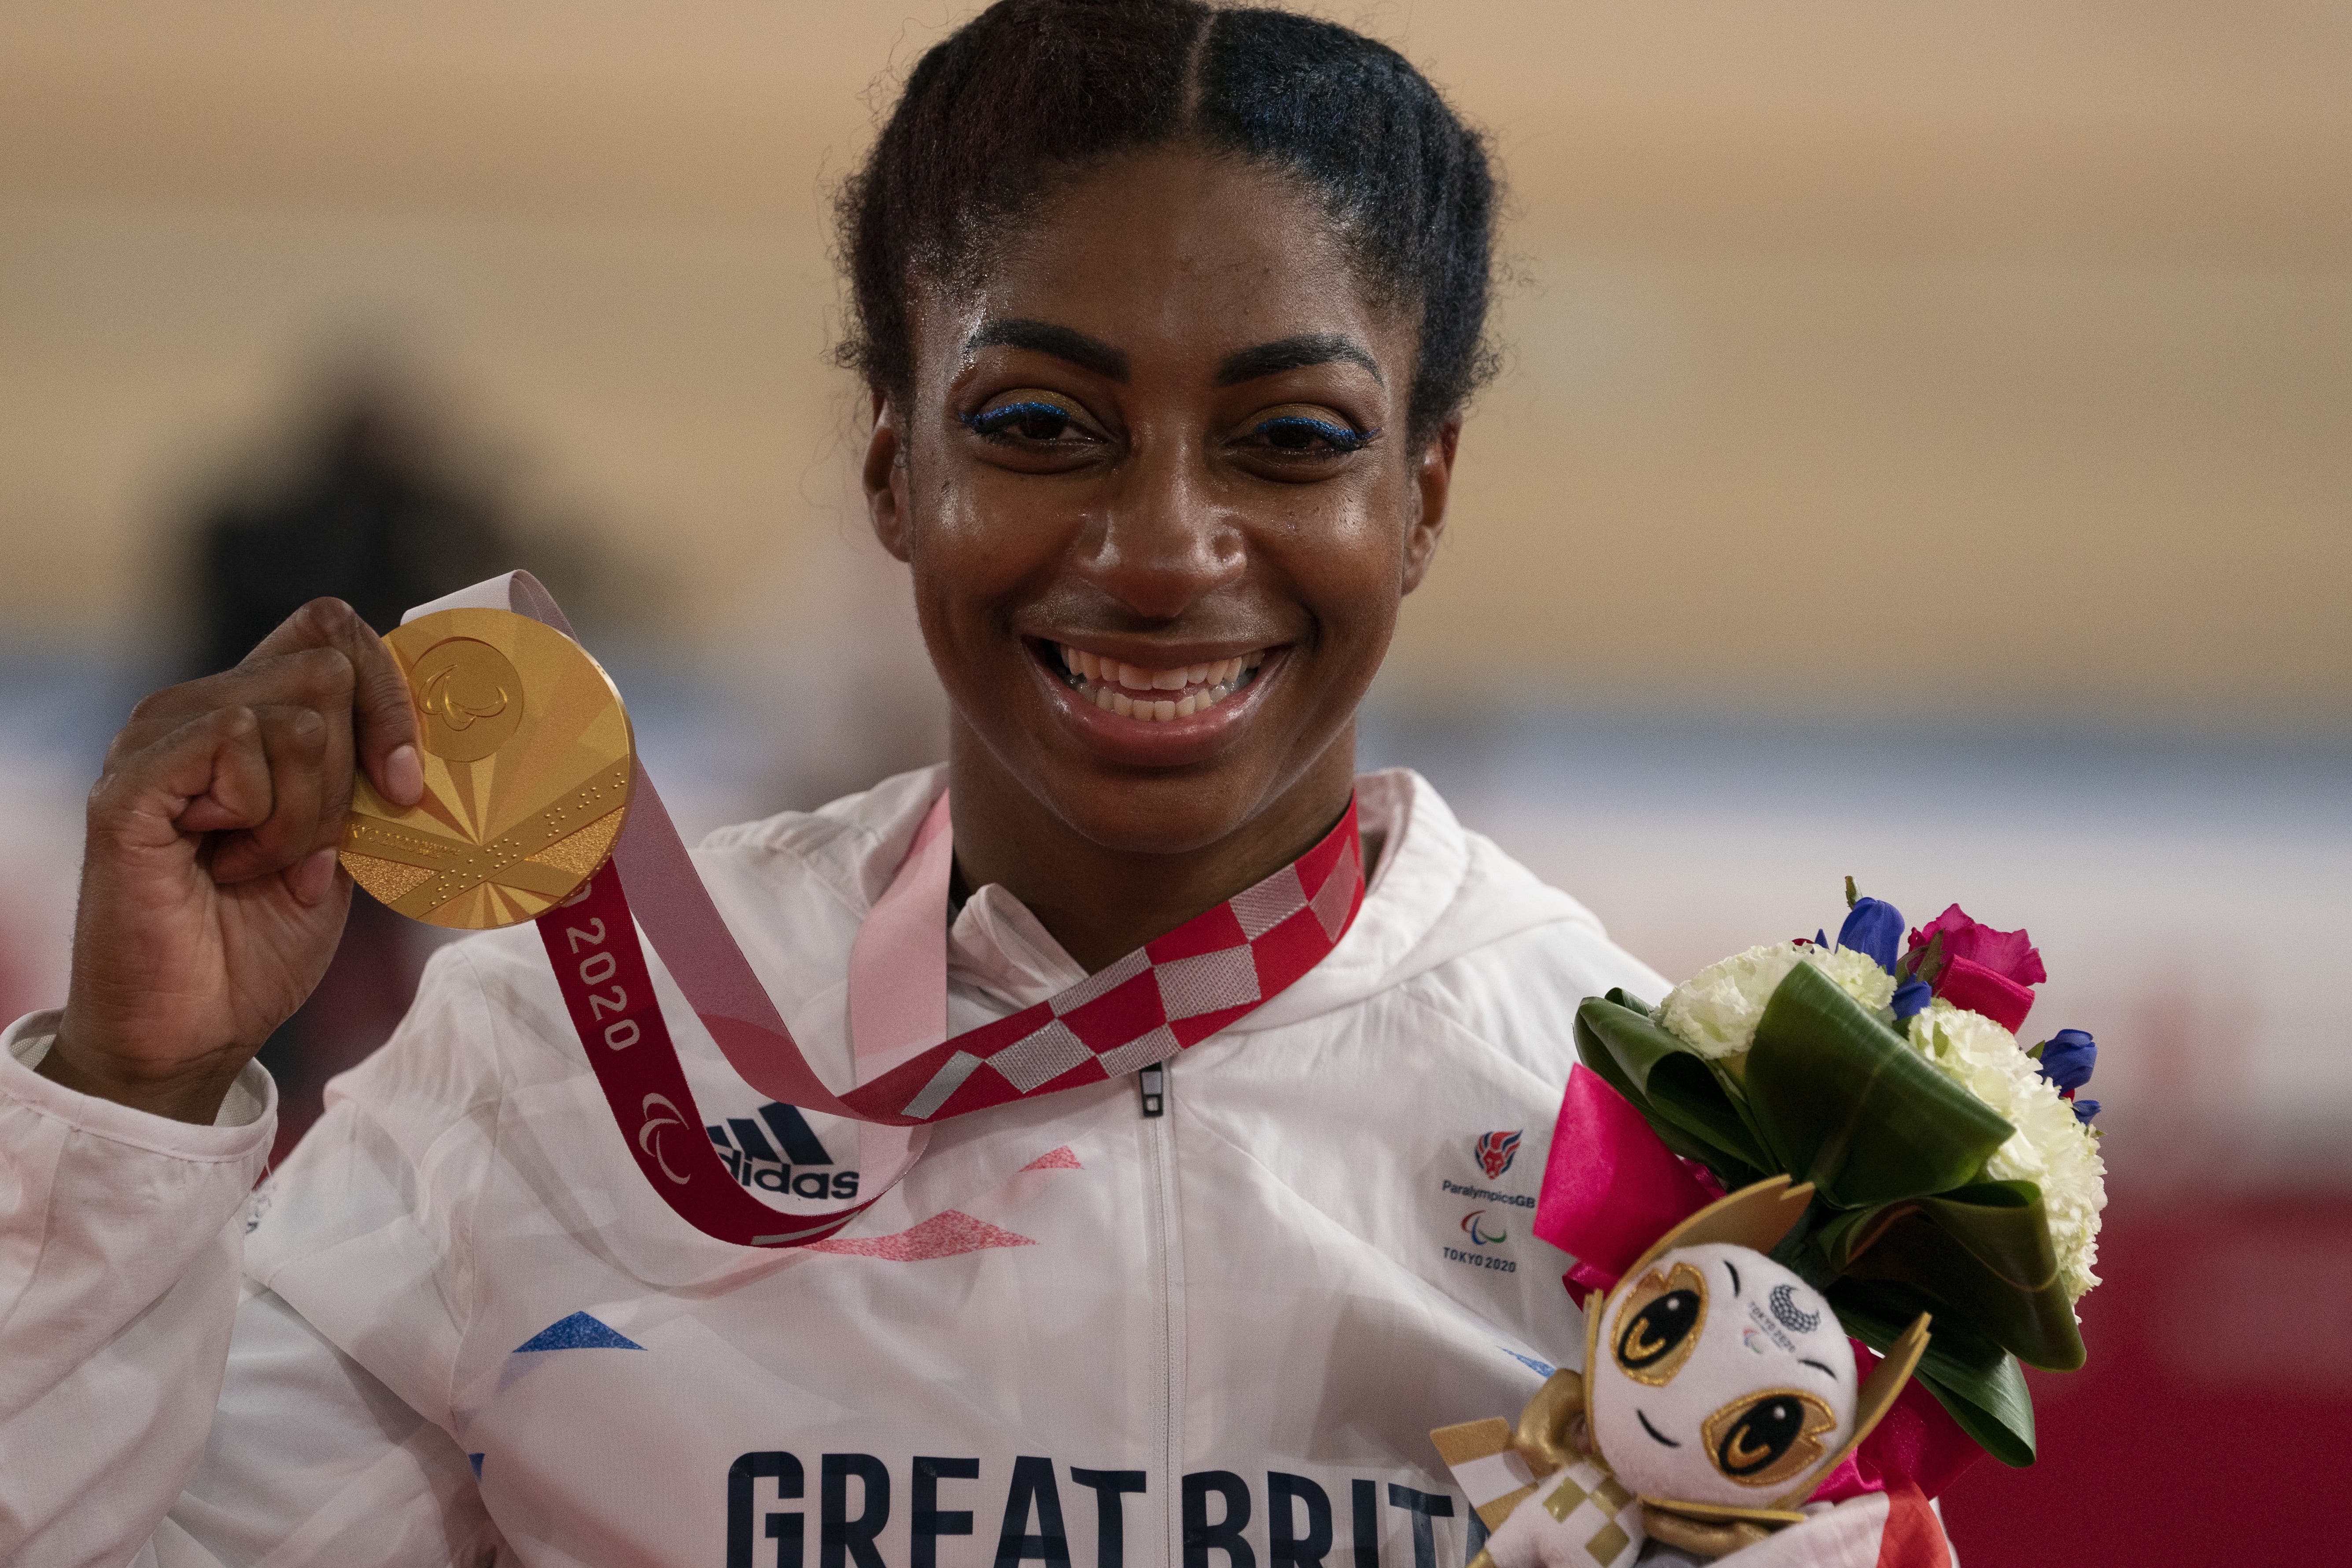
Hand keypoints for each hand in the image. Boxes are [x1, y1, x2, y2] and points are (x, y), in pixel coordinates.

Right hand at [40, 599, 423, 1121]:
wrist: (196, 1028)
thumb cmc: (260, 940)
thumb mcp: (345, 845)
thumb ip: (368, 778)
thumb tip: (429, 737)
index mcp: (248, 711)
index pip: (332, 628)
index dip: (390, 693)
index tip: (408, 783)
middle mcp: (196, 707)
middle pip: (328, 668)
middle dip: (349, 773)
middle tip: (305, 848)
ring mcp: (156, 738)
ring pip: (297, 719)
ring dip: (305, 812)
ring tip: (255, 865)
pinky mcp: (132, 783)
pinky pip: (237, 744)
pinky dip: (261, 820)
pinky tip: (222, 864)